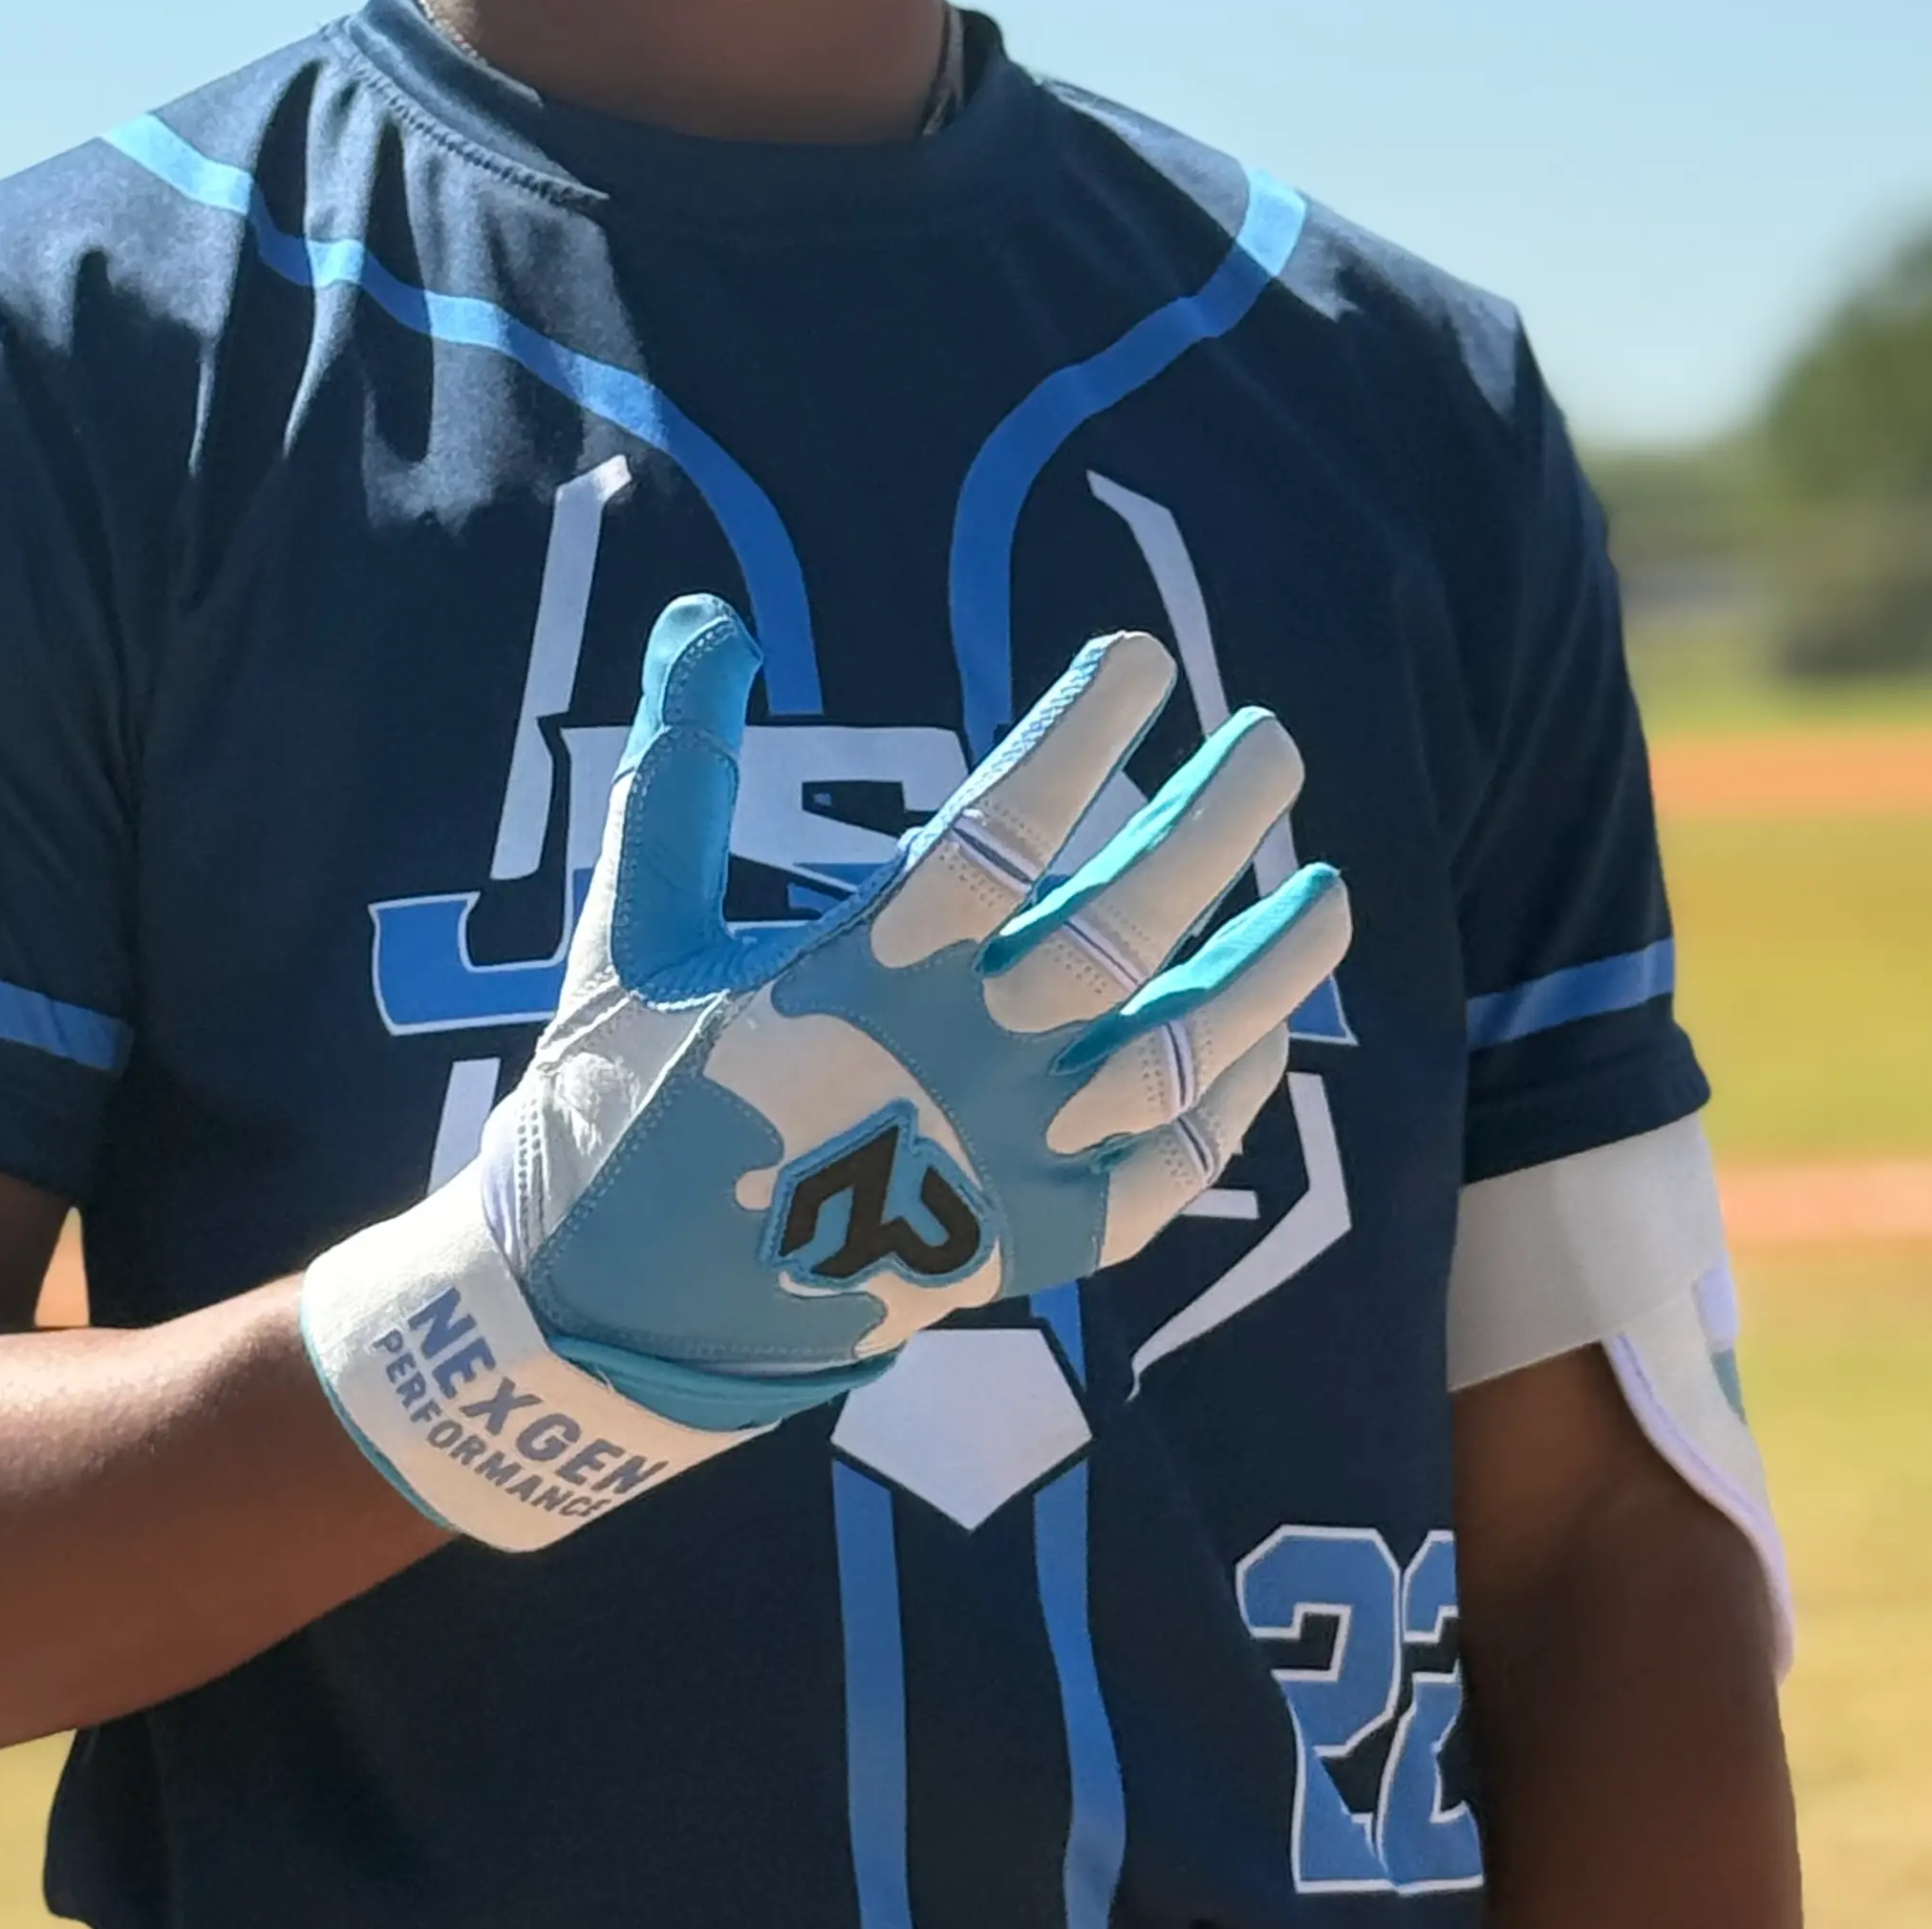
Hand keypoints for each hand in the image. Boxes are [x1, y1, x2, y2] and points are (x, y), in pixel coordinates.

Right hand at [303, 596, 1347, 1550]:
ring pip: (1181, 1054)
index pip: (1006, 823)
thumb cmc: (621, 1099)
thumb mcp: (631, 924)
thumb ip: (680, 766)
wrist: (604, 1319)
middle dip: (1217, 824)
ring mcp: (1007, 1165)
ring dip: (1268, 968)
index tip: (1140, 660)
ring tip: (1328, 892)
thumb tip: (704, 614)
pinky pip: (1164, 1175)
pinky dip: (1226, 1106)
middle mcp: (959, 1061)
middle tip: (1275, 745)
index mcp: (866, 972)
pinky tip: (1263, 1042)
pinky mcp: (1027, 1251)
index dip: (1081, 733)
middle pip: (1128, 925)